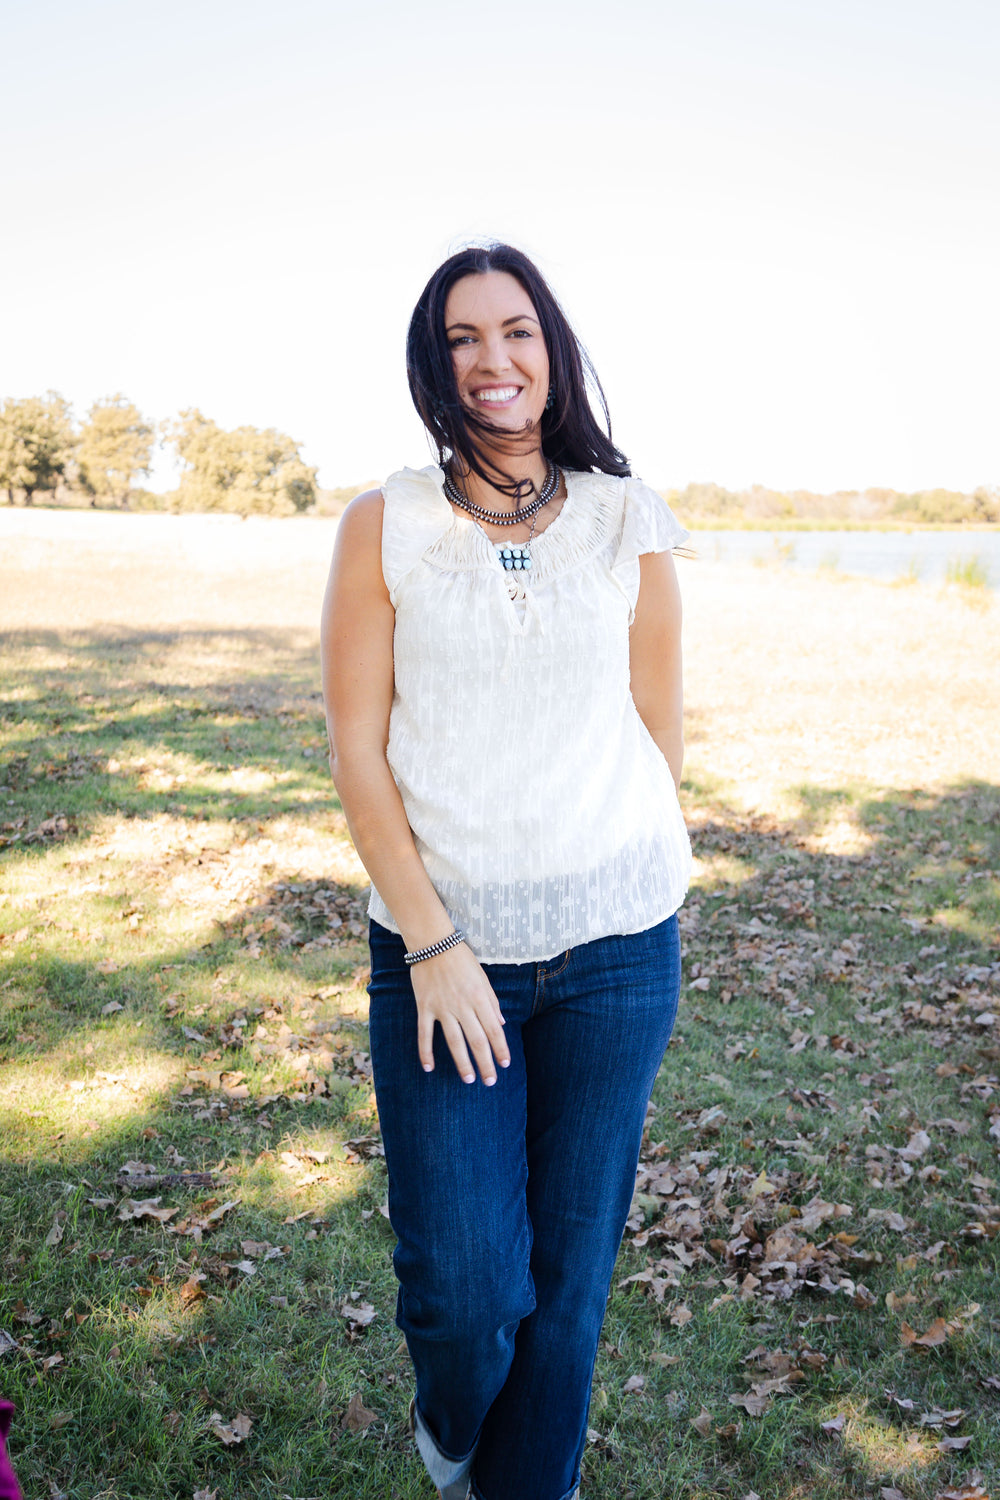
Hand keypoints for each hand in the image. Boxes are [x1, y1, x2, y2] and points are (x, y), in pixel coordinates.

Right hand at [409, 942, 510, 1083]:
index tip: (505, 1064)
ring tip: (469, 1080)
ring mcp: (442, 1008)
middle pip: (477, 1040)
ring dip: (462, 1063)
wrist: (433, 943)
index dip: (500, 1049)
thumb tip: (501, 1024)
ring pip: (454, 1042)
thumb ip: (492, 1002)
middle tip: (490, 1081)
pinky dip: (426, 1052)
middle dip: (485, 1063)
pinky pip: (425, 1034)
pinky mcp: (425, 1007)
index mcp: (479, 998)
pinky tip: (429, 1068)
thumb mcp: (483, 977)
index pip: (494, 1030)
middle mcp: (462, 1006)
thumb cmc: (461, 959)